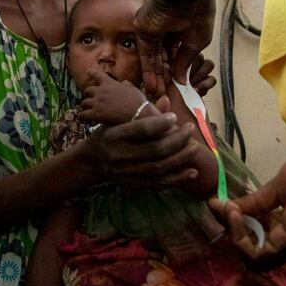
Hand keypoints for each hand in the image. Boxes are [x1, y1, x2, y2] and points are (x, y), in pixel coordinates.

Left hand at [79, 70, 148, 125]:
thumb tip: (124, 82)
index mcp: (109, 83)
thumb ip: (126, 85)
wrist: (138, 113)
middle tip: (91, 100)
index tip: (88, 72)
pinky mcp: (96, 114)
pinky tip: (84, 120)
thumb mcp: (132, 89)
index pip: (97, 74)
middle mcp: (101, 91)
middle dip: (88, 95)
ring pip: (83, 103)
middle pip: (87, 90)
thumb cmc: (138, 101)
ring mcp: (97, 102)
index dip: (92, 73)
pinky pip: (83, 115)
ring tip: (88, 111)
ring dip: (85, 107)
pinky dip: (82, 117)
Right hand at [79, 112, 201, 187]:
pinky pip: (159, 184)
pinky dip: (178, 179)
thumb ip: (142, 113)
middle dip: (177, 140)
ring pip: (159, 168)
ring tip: (195, 148)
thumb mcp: (116, 120)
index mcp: (114, 135)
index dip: (160, 123)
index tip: (175, 117)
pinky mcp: (133, 185)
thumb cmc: (108, 135)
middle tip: (190, 130)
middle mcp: (119, 155)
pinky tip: (192, 172)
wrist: (91, 162)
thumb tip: (166, 100)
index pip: (140, 129)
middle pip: (154, 150)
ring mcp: (126, 173)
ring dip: (181, 158)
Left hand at [135, 0, 215, 95]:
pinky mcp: (143, 33)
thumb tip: (181, 80)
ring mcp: (153, 33)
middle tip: (164, 94)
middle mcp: (167, 33)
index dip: (176, 72)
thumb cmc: (198, 17)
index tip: (176, 88)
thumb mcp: (196, 44)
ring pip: (153, 59)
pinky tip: (151, 84)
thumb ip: (186, 62)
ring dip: (155, 76)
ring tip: (157, 93)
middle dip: (164, 77)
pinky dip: (148, 69)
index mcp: (182, 32)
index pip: (177, 56)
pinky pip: (145, 54)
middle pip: (163, 59)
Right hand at [208, 149, 285, 269]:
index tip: (220, 201)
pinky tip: (235, 213)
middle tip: (218, 205)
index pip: (256, 236)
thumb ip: (256, 201)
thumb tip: (227, 204)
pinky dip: (240, 238)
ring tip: (227, 209)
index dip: (236, 221)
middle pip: (251, 249)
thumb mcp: (278, 187)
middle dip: (230, 228)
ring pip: (252, 259)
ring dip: (233, 234)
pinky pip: (256, 256)